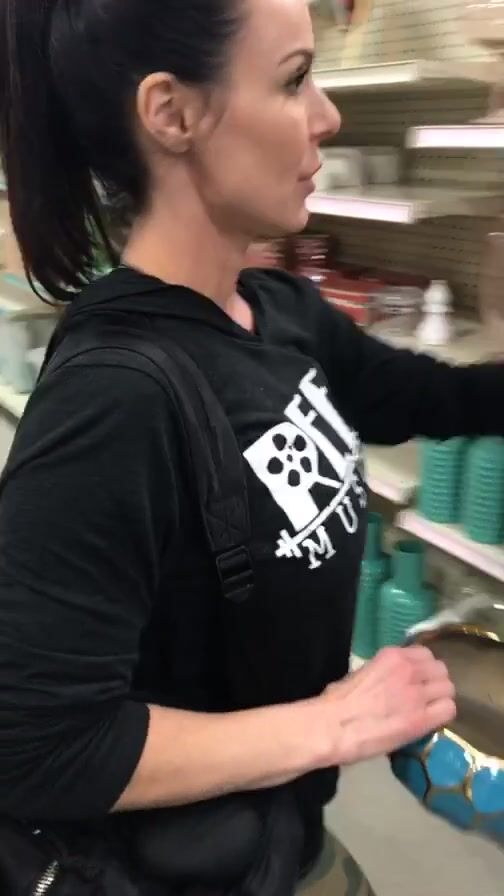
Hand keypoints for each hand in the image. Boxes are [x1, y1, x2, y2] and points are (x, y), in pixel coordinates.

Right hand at [320, 646, 455, 765]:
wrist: (334, 726)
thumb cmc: (337, 701)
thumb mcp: (361, 673)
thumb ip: (383, 672)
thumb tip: (389, 681)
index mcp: (392, 656)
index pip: (425, 654)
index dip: (424, 669)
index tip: (418, 679)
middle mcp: (409, 670)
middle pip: (441, 670)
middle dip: (435, 682)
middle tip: (426, 696)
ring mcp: (418, 694)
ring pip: (448, 689)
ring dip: (441, 698)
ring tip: (430, 710)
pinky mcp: (422, 719)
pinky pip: (448, 710)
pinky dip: (443, 714)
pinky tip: (431, 721)